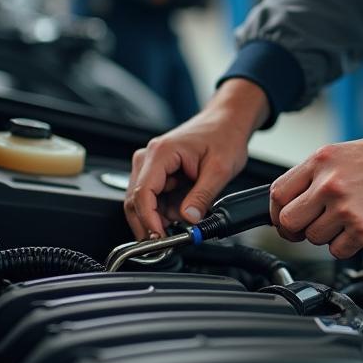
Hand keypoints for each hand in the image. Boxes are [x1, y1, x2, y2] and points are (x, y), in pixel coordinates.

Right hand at [125, 79, 269, 237]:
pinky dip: (166, 209)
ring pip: (143, 202)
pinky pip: (154, 198)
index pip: (142, 193)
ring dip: (161, 216)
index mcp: (161, 153)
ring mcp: (151, 164)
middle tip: (169, 241)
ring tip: (187, 215)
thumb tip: (188, 219)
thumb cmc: (223, 136)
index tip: (159, 238)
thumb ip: (203, 196)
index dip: (148, 220)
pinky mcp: (157, 172)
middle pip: (136, 200)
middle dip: (151, 223)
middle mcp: (149, 157)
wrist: (226, 122)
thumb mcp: (220, 169)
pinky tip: (184, 207)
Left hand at [269, 124, 362, 258]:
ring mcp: (345, 207)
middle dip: (297, 229)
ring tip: (349, 221)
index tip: (285, 217)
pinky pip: (338, 250)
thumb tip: (296, 194)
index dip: (278, 211)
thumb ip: (319, 172)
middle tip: (312, 228)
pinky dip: (348, 246)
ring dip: (328, 237)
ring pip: (313, 238)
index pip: (277, 193)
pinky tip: (362, 229)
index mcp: (322, 159)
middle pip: (288, 221)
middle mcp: (329, 182)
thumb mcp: (347, 152)